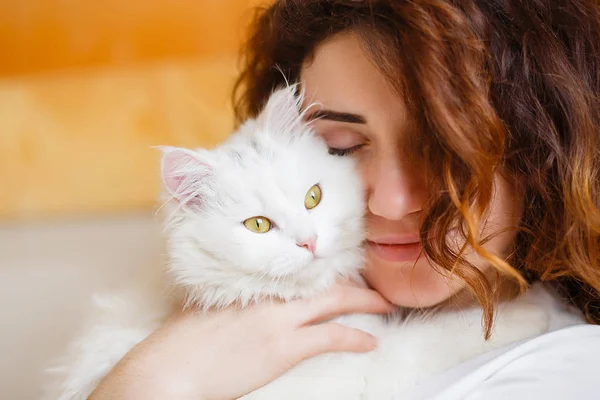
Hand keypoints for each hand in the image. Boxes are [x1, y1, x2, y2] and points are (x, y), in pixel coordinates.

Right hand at [89, 284, 393, 399]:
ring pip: (334, 302)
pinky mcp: (284, 346)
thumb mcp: (206, 307)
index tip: (339, 273)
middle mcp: (269, 295)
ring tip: (383, 305)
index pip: (298, 270)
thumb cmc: (180, 343)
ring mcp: (279, 319)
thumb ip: (231, 299)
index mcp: (251, 283)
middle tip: (374, 285)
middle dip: (354, 284)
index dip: (323, 272)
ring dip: (364, 303)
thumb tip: (241, 302)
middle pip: (323, 282)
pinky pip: (331, 337)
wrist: (169, 368)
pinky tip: (370, 341)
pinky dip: (355, 337)